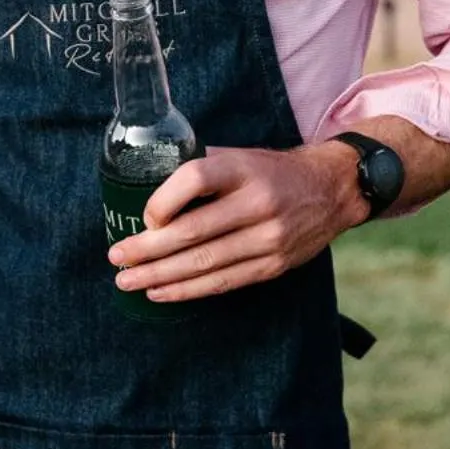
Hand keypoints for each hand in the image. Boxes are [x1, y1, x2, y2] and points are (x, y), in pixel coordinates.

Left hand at [107, 142, 366, 303]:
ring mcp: (269, 237)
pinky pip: (223, 282)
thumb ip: (198, 168)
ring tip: (128, 282)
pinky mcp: (274, 265)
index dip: (162, 201)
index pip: (194, 179)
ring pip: (205, 263)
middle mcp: (258, 202)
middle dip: (148, 249)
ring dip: (160, 276)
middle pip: (193, 231)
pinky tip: (161, 292)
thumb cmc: (270, 171)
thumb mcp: (238, 156)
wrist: (332, 189)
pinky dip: (188, 290)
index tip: (143, 218)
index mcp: (242, 168)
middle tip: (117, 257)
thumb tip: (143, 188)